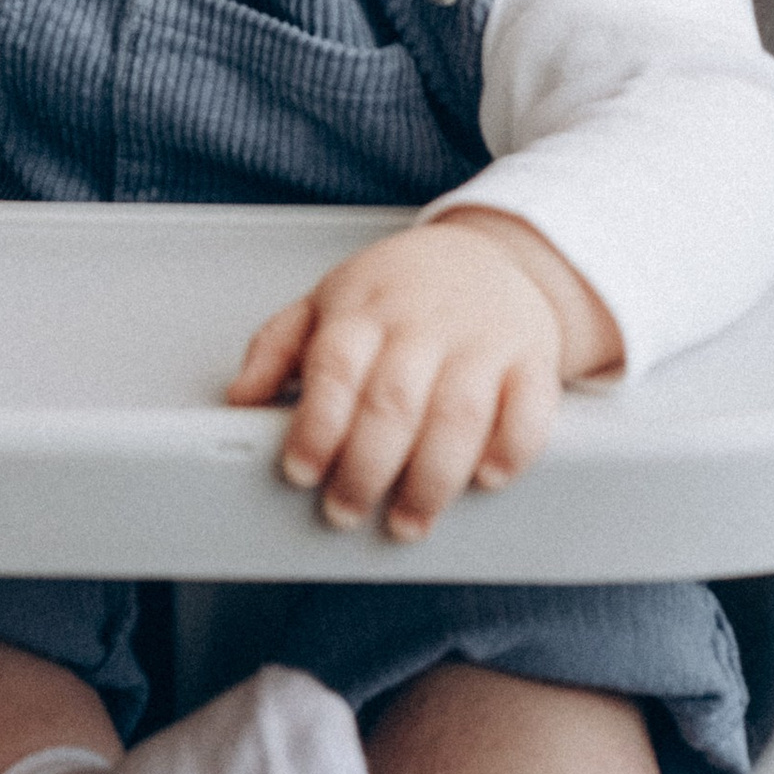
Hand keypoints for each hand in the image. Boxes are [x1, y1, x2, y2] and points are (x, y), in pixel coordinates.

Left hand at [228, 211, 620, 539]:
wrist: (492, 253)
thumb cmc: (400, 290)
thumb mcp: (328, 301)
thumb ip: (277, 347)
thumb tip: (240, 398)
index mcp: (365, 310)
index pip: (335, 368)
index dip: (317, 426)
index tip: (301, 471)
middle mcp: (424, 324)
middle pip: (394, 403)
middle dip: (365, 469)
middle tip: (345, 510)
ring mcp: (482, 342)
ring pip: (460, 416)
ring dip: (431, 480)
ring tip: (407, 520)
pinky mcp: (532, 361)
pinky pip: (530, 410)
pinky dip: (511, 450)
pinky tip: (486, 478)